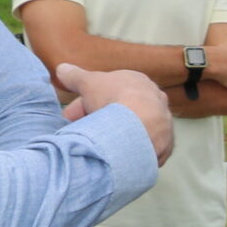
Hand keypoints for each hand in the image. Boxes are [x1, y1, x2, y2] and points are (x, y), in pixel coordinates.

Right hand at [57, 63, 174, 165]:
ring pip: (133, 131)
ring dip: (114, 138)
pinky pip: (144, 148)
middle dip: (97, 121)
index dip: (85, 104)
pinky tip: (115, 157)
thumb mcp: (89, 83)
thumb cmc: (115, 99)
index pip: (108, 93)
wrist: (141, 125)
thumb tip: (62, 68)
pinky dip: (129, 152)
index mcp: (138, 82)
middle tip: (78, 133)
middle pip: (121, 112)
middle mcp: (154, 101)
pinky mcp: (164, 146)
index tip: (69, 118)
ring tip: (93, 147)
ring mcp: (162, 123)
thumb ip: (75, 76)